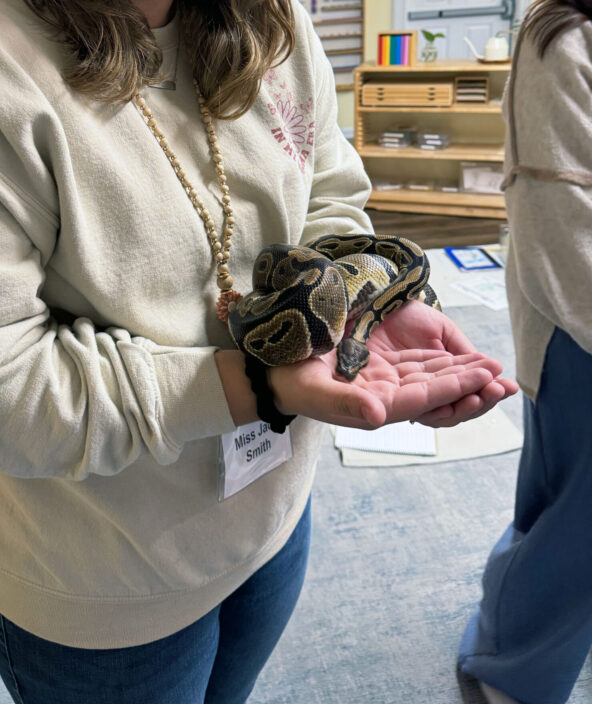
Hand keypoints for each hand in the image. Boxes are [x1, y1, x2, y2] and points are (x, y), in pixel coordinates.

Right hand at [266, 300, 518, 429]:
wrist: (269, 372)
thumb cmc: (288, 380)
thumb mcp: (312, 391)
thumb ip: (346, 405)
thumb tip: (381, 417)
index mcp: (371, 405)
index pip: (421, 398)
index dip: (453, 388)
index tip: (482, 377)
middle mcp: (382, 397)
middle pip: (434, 392)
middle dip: (468, 384)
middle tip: (503, 376)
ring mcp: (381, 382)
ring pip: (429, 379)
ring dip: (459, 372)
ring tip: (491, 365)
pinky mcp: (376, 369)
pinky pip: (415, 366)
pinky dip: (440, 361)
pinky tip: (460, 355)